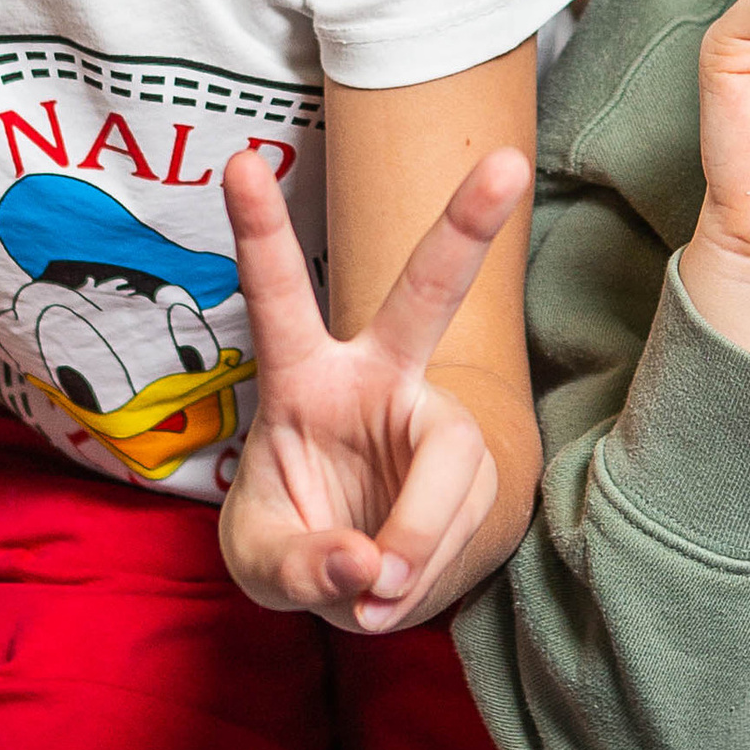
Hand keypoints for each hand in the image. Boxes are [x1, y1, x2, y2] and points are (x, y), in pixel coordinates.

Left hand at [221, 140, 528, 633]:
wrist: (366, 582)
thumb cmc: (296, 546)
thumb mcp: (261, 563)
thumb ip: (300, 564)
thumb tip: (368, 564)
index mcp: (303, 377)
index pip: (279, 296)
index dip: (261, 229)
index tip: (239, 158)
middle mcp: (377, 378)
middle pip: (427, 295)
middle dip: (468, 227)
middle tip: (509, 165)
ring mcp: (434, 421)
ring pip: (449, 457)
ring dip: (413, 536)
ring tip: (373, 589)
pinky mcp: (476, 472)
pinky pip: (460, 521)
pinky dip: (422, 571)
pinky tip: (392, 591)